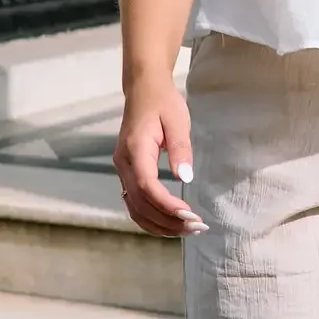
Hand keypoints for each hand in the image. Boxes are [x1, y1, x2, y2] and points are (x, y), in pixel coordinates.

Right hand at [115, 77, 201, 234]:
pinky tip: (170, 223)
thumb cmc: (163, 102)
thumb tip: (185, 178)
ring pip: (134, 208)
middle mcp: (124, 163)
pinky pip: (134, 203)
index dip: (166, 205)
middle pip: (139, 204)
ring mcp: (122, 170)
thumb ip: (181, 149)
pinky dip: (151, 218)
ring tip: (187, 230)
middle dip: (167, 220)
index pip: (146, 186)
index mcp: (135, 149)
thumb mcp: (177, 120)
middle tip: (196, 228)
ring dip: (159, 224)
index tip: (189, 215)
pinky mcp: (127, 173)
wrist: (144, 89)